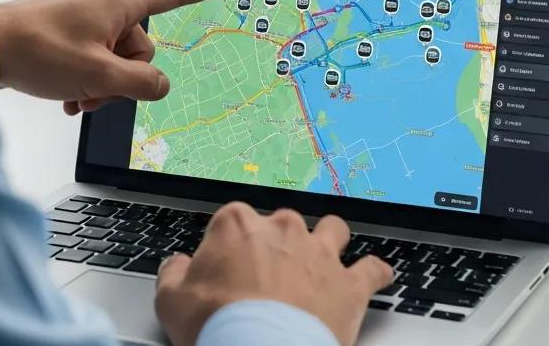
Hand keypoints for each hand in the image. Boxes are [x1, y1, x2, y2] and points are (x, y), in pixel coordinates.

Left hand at [0, 0, 231, 112]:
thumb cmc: (38, 51)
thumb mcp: (100, 76)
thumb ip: (141, 83)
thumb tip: (160, 85)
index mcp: (120, 2)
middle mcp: (105, 3)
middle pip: (141, 44)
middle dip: (125, 76)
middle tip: (96, 92)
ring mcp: (84, 16)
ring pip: (114, 57)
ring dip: (102, 84)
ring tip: (76, 97)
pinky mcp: (66, 29)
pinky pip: (92, 57)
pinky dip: (85, 79)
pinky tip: (67, 98)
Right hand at [155, 203, 392, 345]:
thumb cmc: (217, 326)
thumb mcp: (172, 301)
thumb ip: (174, 274)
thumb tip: (178, 265)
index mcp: (238, 224)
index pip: (234, 222)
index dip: (230, 248)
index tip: (228, 271)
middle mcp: (282, 228)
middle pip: (282, 224)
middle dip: (279, 244)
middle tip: (270, 276)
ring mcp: (318, 253)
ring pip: (332, 230)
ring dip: (329, 243)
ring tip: (325, 261)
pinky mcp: (348, 284)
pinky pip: (372, 270)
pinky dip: (375, 273)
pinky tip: (377, 275)